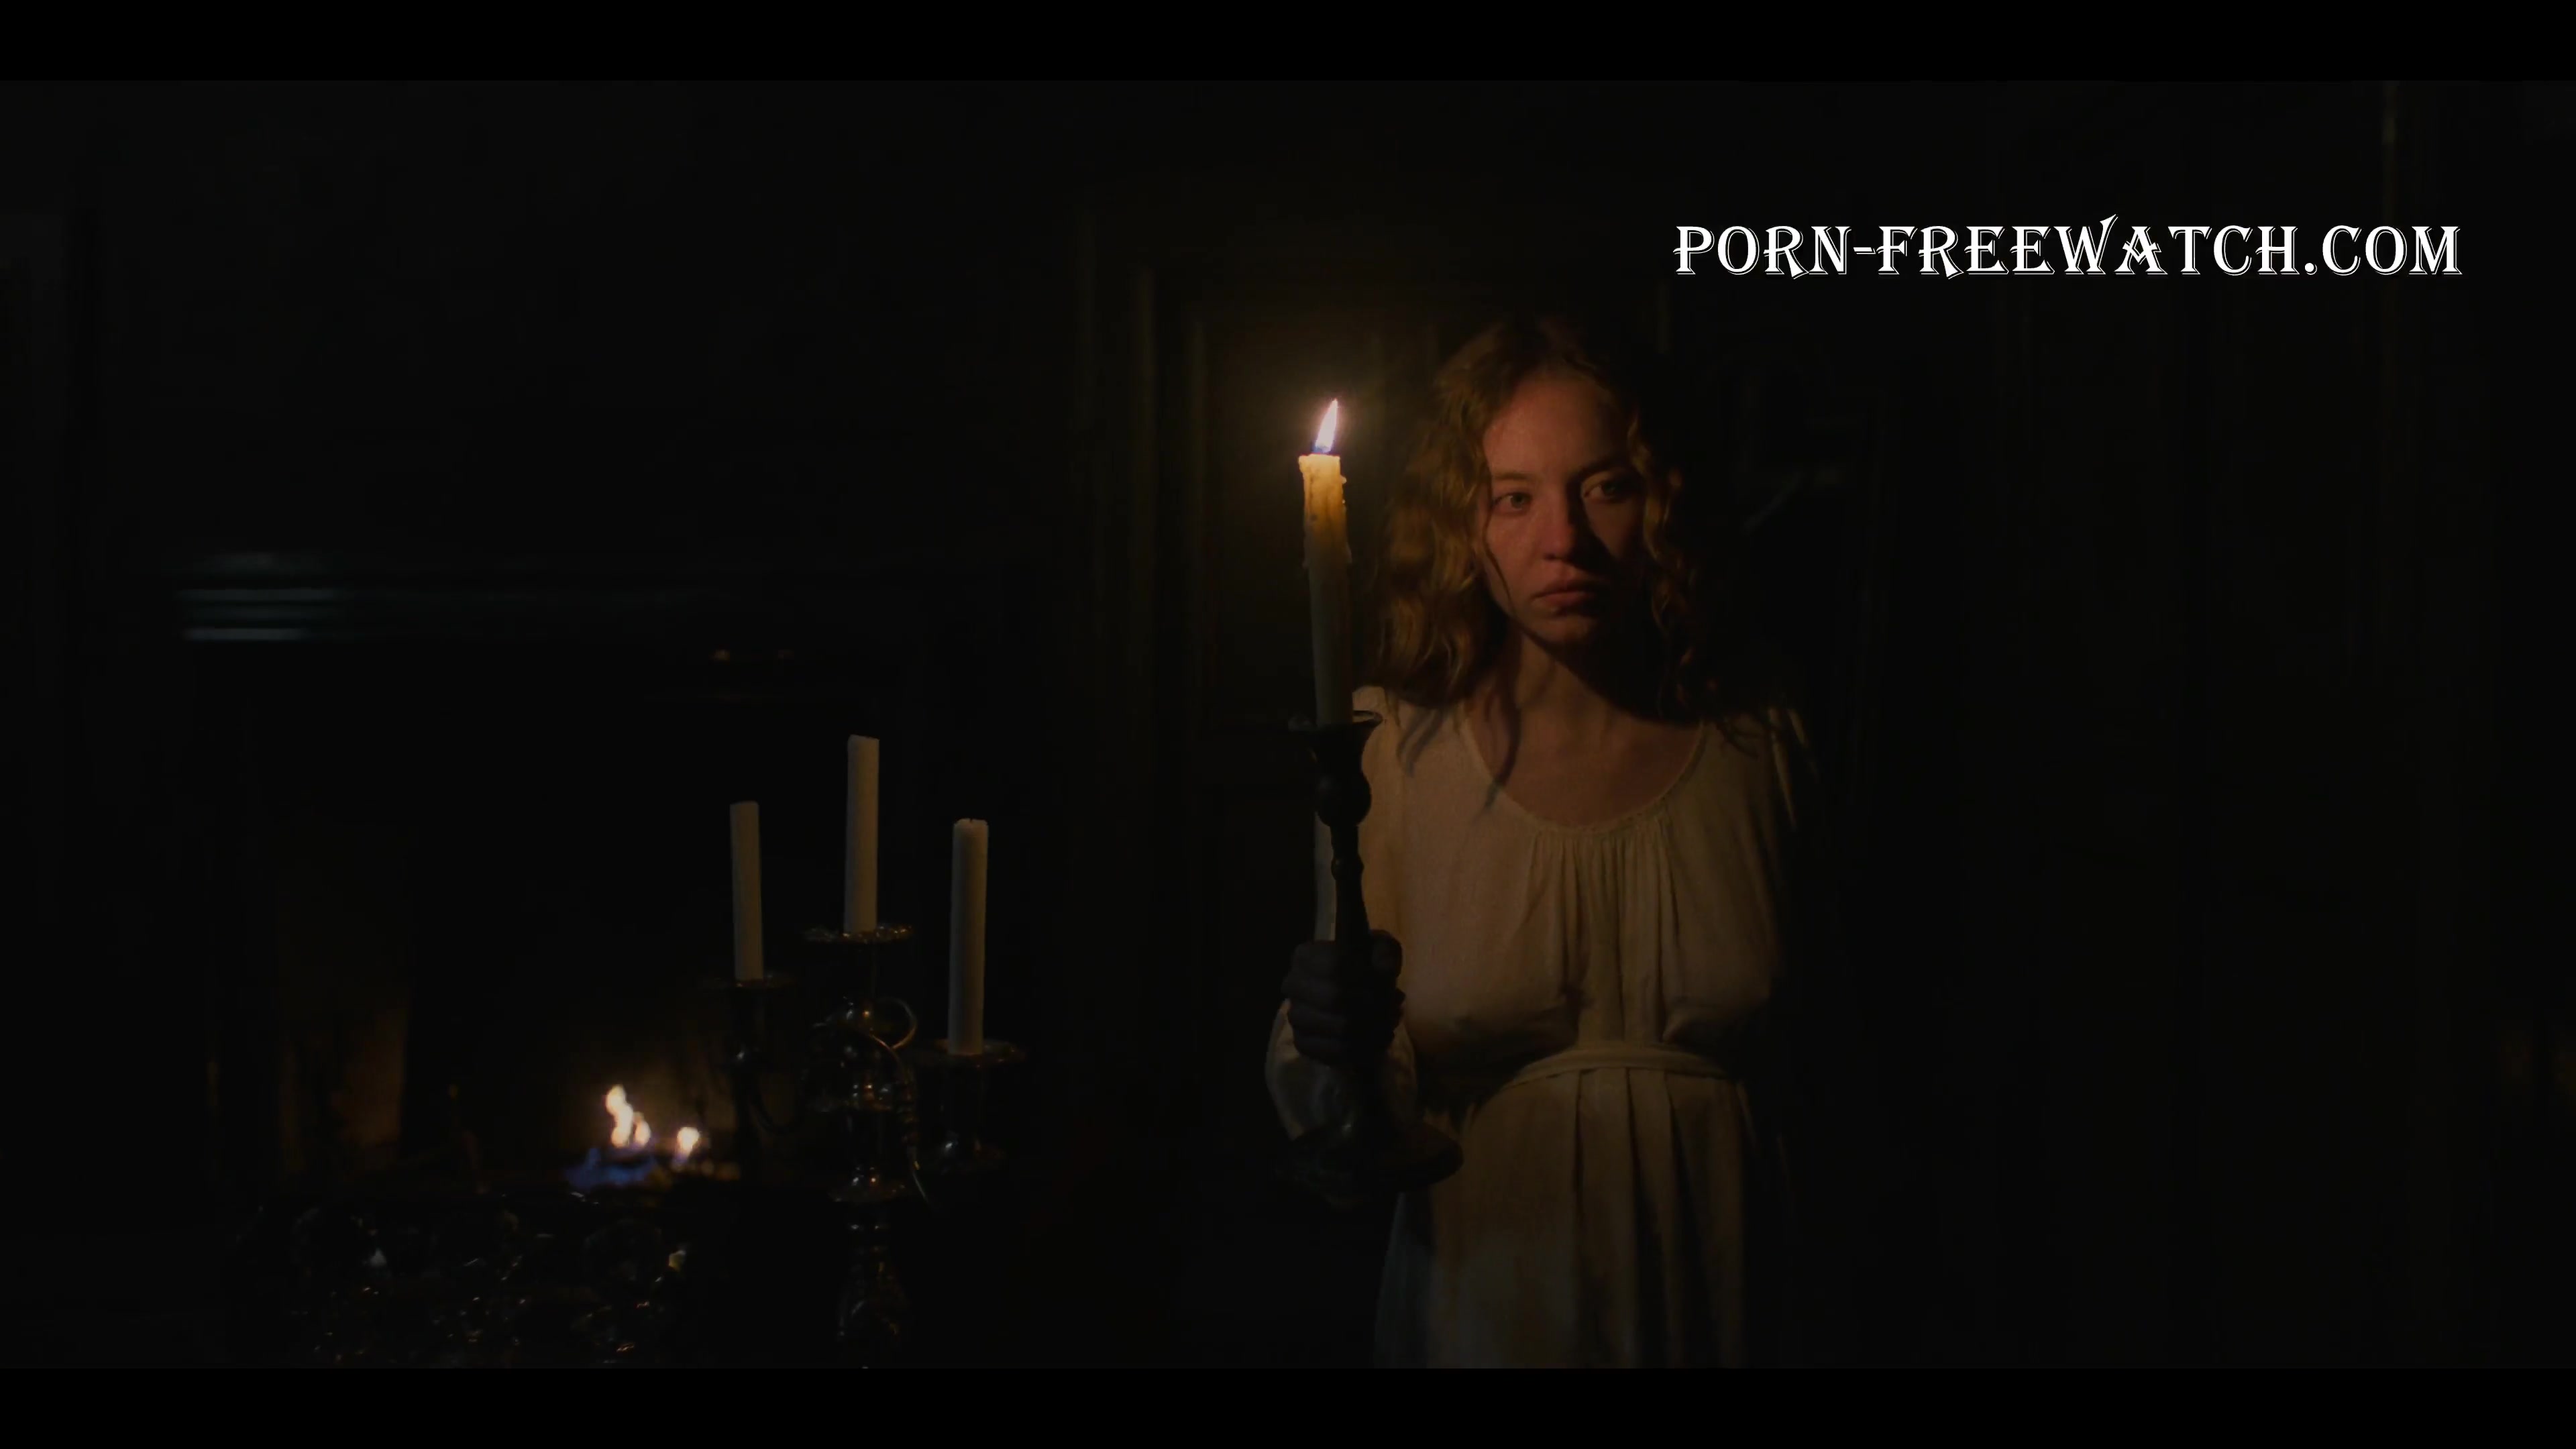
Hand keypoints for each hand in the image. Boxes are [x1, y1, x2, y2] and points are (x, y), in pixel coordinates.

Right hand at [1281, 930, 1403, 1067]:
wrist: (1351, 994)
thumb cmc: (1364, 966)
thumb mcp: (1379, 949)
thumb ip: (1384, 952)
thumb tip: (1384, 971)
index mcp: (1305, 955)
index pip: (1335, 965)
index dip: (1366, 977)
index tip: (1386, 983)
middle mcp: (1293, 984)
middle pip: (1336, 998)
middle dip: (1372, 1005)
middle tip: (1392, 1007)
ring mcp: (1295, 1016)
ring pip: (1339, 1028)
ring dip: (1372, 1029)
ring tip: (1388, 1023)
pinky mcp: (1302, 1043)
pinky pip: (1333, 1053)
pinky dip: (1361, 1050)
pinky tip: (1375, 1042)